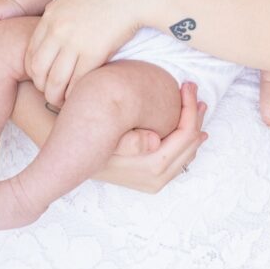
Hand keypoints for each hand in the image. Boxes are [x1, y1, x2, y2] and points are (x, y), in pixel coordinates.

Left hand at [24, 0, 151, 106]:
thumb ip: (61, 13)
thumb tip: (53, 28)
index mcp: (51, 16)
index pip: (30, 53)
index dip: (34, 73)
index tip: (43, 79)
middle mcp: (57, 30)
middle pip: (38, 70)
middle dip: (42, 87)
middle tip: (52, 94)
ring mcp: (74, 42)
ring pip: (54, 81)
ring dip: (56, 96)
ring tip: (63, 101)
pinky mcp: (93, 53)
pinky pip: (76, 82)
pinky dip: (73, 94)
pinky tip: (78, 96)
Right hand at [95, 81, 209, 192]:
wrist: (72, 160)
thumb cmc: (91, 141)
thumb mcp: (108, 138)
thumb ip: (129, 141)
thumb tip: (155, 141)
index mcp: (152, 166)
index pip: (185, 134)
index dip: (190, 108)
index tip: (187, 86)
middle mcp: (157, 179)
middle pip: (191, 144)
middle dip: (196, 116)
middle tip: (194, 91)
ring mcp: (155, 182)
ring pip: (188, 154)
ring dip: (194, 129)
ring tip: (197, 107)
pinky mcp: (151, 181)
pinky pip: (179, 161)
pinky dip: (186, 143)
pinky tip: (188, 130)